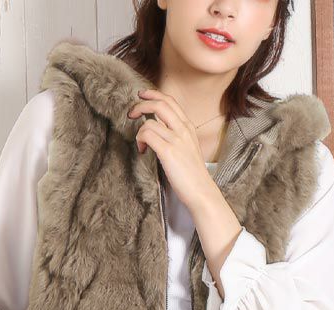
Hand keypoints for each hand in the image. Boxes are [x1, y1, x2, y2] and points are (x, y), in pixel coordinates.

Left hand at [128, 89, 214, 210]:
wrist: (201, 191)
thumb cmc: (193, 175)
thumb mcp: (188, 148)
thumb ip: (177, 136)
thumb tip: (159, 130)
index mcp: (188, 127)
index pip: (170, 101)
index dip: (153, 95)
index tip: (142, 96)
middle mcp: (183, 130)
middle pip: (160, 104)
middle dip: (141, 104)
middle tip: (131, 113)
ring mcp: (176, 140)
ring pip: (150, 121)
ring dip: (139, 130)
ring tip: (140, 143)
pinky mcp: (168, 151)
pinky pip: (147, 134)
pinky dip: (140, 140)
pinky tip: (142, 150)